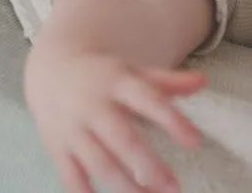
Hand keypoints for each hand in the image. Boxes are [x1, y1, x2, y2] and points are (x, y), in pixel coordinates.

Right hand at [25, 46, 205, 192]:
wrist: (50, 70)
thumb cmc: (103, 77)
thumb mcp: (132, 71)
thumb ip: (166, 81)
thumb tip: (202, 81)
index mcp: (117, 83)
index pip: (147, 99)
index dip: (171, 119)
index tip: (195, 141)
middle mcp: (94, 106)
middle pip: (122, 138)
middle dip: (148, 166)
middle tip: (174, 188)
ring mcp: (74, 129)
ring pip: (99, 163)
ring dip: (125, 187)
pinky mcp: (58, 149)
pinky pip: (71, 177)